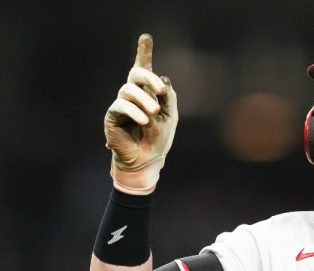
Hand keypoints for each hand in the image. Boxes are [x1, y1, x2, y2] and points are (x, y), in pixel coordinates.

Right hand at [104, 34, 177, 194]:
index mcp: (148, 93)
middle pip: (136, 73)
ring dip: (145, 100)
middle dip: (148, 77)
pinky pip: (121, 106)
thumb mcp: (170, 117)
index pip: (144, 69)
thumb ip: (169, 97)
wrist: (148, 160)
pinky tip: (144, 120)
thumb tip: (163, 78)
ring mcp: (121, 104)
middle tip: (161, 90)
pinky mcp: (113, 116)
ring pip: (129, 90)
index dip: (144, 51)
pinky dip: (135, 111)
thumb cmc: (159, 139)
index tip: (146, 37)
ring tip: (154, 113)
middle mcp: (133, 95)